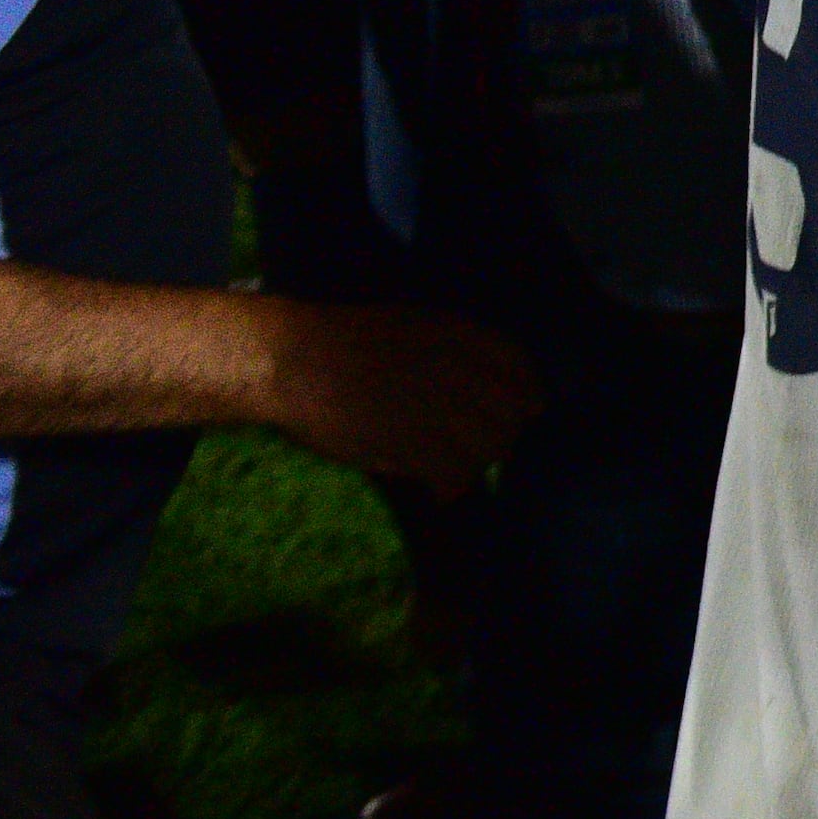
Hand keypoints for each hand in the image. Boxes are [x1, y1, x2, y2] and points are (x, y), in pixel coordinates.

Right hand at [253, 300, 542, 492]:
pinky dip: (452, 487)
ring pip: (491, 446)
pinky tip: (439, 492)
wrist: (294, 359)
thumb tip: (484, 389)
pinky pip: (456, 472)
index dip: (523, 392)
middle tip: (480, 449)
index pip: (521, 366)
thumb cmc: (344, 342)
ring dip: (478, 463)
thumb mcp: (415, 326)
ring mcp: (440, 406)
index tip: (516, 410)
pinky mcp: (414, 442)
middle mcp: (461, 369)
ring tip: (457, 471)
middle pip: (514, 412)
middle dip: (503, 433)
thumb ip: (455, 353)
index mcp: (461, 335)